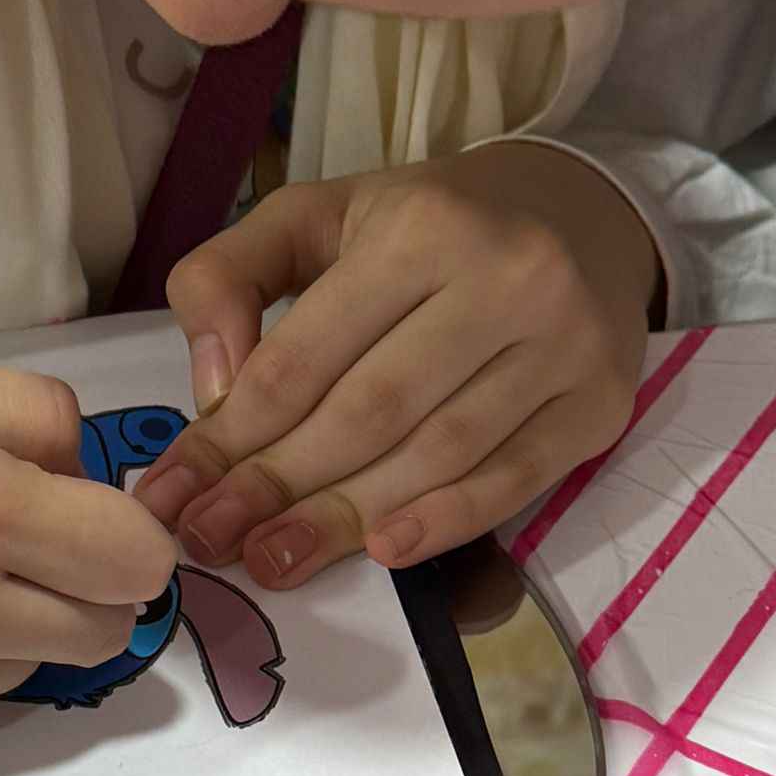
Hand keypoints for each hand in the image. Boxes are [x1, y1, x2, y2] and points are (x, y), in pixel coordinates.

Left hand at [136, 142, 659, 581]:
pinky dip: (445, 522)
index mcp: (420, 228)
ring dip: (346, 520)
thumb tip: (211, 391)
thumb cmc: (423, 228)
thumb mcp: (312, 217)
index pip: (306, 355)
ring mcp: (564, 345)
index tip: (176, 493)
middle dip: (279, 486)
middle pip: (369, 412)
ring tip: (274, 560)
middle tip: (213, 540)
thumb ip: (227, 277)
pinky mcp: (598, 404)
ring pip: (437, 454)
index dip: (233, 434)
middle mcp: (505, 278)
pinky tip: (382, 552)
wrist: (577, 215)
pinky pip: (514, 481)